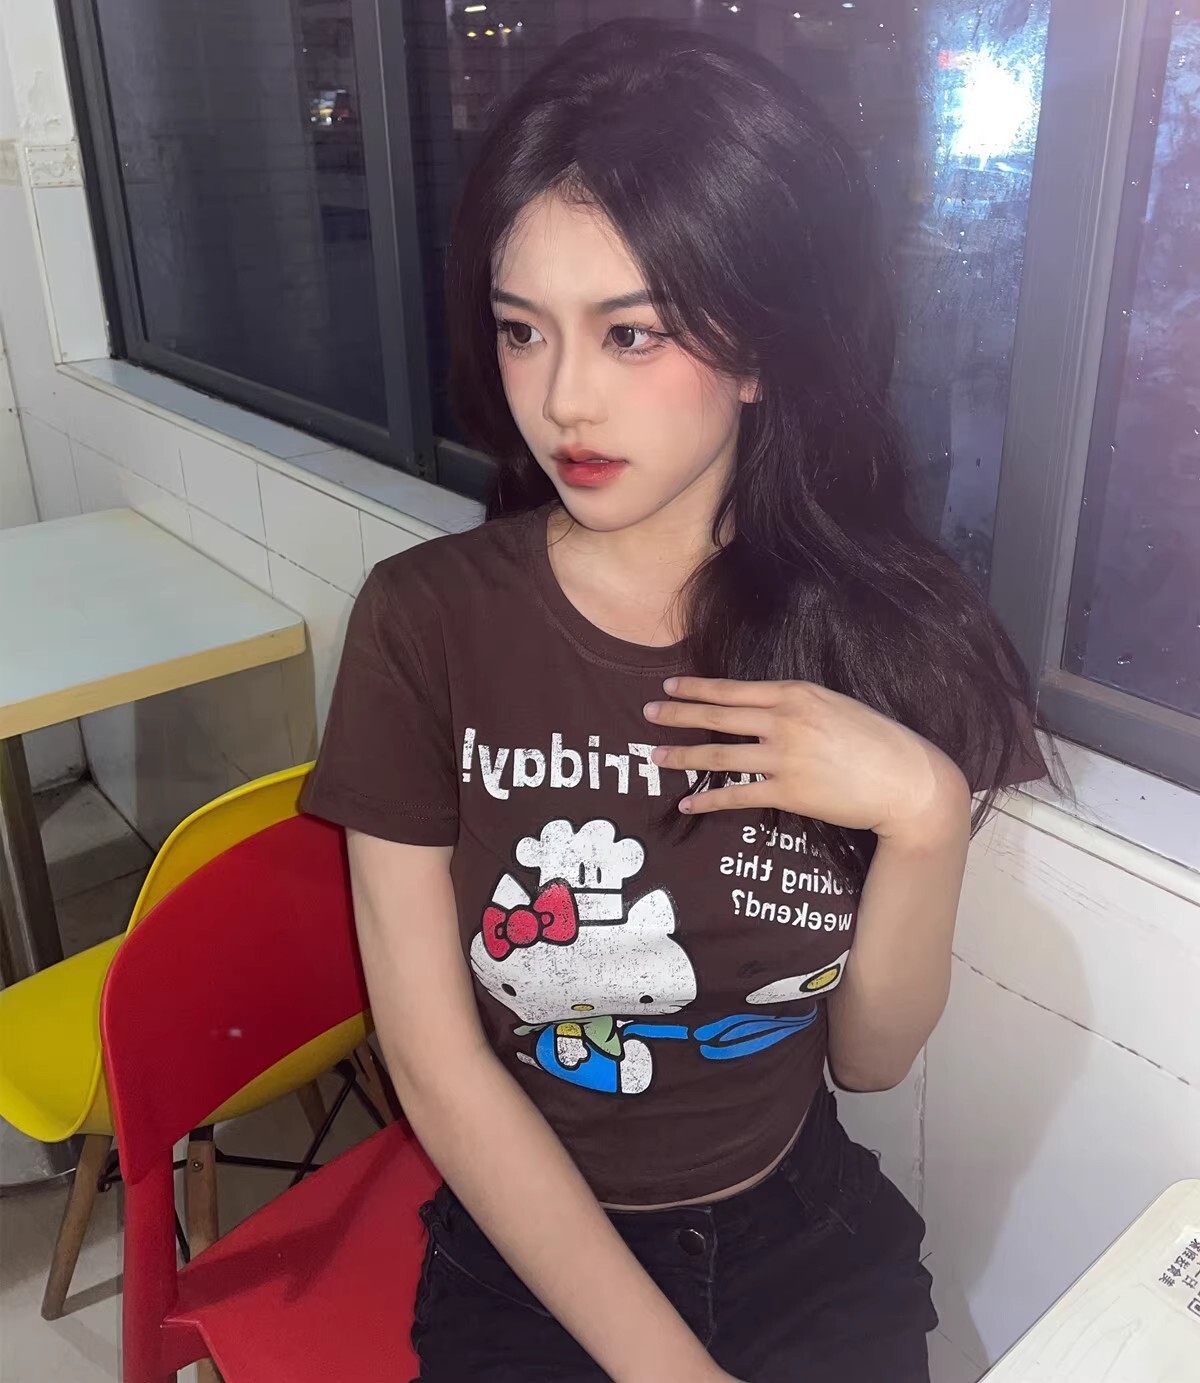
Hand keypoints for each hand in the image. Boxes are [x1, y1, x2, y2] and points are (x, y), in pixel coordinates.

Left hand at [644, 676, 968, 840]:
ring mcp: (783, 757)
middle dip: (677, 715)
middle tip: (647, 714)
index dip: (697, 689)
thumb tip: (765, 710)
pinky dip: (708, 800)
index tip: (669, 687)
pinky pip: (736, 796)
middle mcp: (784, 721)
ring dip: (683, 756)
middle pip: (717, 716)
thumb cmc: (877, 741)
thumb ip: (798, 706)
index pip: (733, 690)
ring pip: (718, 755)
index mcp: (796, 694)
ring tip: (656, 757)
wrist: (906, 780)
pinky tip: (688, 803)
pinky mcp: (787, 792)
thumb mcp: (836, 706)